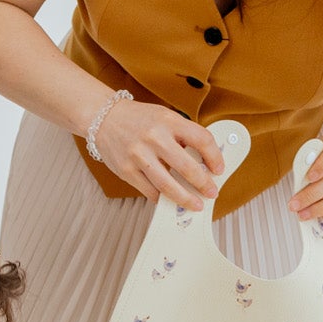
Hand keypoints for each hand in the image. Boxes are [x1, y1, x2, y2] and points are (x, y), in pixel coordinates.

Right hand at [91, 99, 224, 210]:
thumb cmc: (139, 119)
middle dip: (203, 184)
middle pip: (187, 167)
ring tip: (195, 204)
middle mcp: (154, 137)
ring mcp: (138, 155)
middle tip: (211, 192)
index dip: (215, 157)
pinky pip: (149, 191)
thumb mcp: (164, 117)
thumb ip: (183, 135)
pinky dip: (162, 197)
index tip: (219, 169)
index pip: (202, 139)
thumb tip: (204, 161)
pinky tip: (169, 199)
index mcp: (169, 121)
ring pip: (167, 185)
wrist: (104, 118)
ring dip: (185, 198)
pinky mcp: (126, 170)